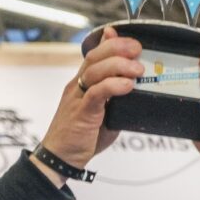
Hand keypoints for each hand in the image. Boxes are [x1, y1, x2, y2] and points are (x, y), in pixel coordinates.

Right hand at [37, 29, 143, 173]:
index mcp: (82, 84)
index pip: (95, 56)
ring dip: (118, 66)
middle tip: (137, 48)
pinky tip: (128, 86)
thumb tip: (134, 87)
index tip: (131, 42)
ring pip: (94, 72)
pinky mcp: (81, 113)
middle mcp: (77, 86)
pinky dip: (113, 86)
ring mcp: (77, 98)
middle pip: (94, 57)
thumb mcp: (104, 112)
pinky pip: (95, 93)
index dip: (112, 44)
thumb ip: (115, 97)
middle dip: (117, 49)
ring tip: (138, 70)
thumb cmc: (83, 136)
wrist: (60, 157)